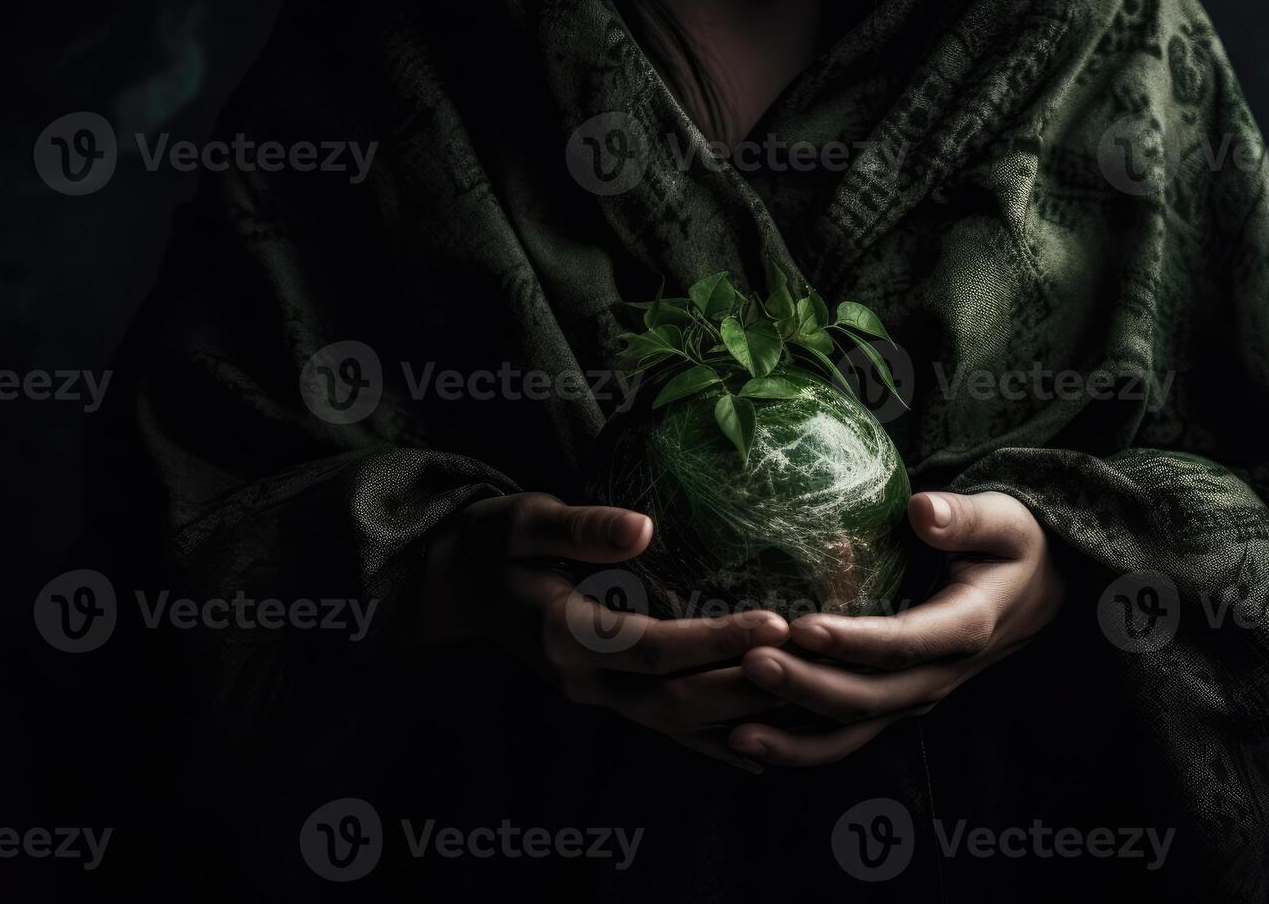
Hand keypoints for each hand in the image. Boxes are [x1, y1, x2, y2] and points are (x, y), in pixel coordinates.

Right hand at [422, 492, 790, 771]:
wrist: (457, 587)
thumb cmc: (494, 542)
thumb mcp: (523, 520)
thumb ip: (580, 527)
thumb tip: (642, 528)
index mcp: (564, 635)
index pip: (653, 648)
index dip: (715, 641)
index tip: (776, 622)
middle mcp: (583, 679)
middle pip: (676, 701)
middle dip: (746, 688)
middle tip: (812, 665)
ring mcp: (596, 696)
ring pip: (679, 725)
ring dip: (741, 717)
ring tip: (808, 699)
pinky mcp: (607, 697)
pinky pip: (669, 730)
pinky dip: (715, 741)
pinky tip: (765, 747)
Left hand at [728, 491, 1063, 766]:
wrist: (1036, 590)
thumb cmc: (1011, 545)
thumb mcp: (1004, 521)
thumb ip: (965, 517)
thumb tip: (923, 510)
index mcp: (966, 628)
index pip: (903, 643)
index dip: (852, 641)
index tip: (802, 627)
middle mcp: (938, 675)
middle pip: (868, 698)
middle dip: (806, 687)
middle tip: (748, 663)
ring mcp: (915, 696)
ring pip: (853, 731)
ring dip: (794, 735)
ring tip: (735, 730)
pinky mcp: (895, 703)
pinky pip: (845, 736)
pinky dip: (798, 746)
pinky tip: (746, 742)